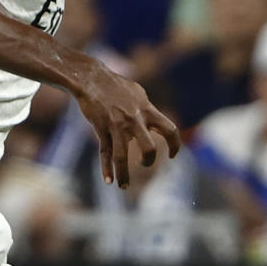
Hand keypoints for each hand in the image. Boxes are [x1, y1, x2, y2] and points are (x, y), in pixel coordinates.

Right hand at [70, 63, 179, 186]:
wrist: (91, 78)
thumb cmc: (116, 85)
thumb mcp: (138, 93)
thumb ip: (147, 109)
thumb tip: (155, 120)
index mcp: (147, 110)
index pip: (170, 130)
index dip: (175, 145)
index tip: (173, 155)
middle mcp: (134, 120)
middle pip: (149, 148)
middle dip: (148, 161)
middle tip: (144, 164)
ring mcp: (116, 126)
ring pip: (121, 156)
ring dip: (124, 175)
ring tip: (124, 187)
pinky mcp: (101, 129)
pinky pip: (104, 152)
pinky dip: (106, 168)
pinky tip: (109, 181)